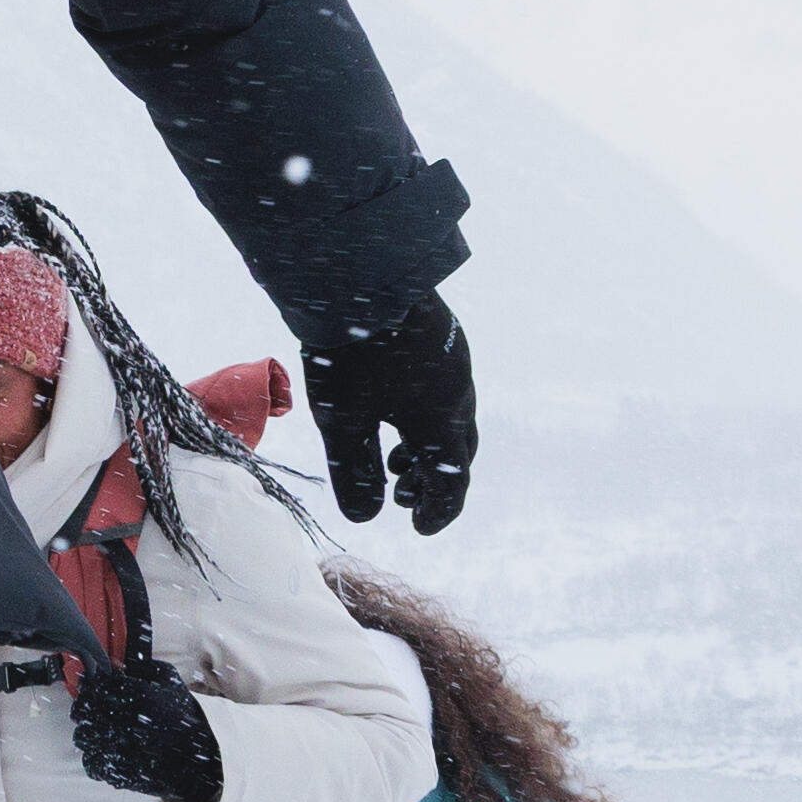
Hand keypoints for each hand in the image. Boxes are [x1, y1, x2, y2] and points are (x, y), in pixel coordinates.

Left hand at [63, 652, 225, 801]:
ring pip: (82, 737)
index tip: (93, 687)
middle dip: (85, 707)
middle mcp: (123, 720)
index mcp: (135, 695)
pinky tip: (107, 752)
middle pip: (82, 710)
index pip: (95, 685)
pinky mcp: (118, 772)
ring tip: (101, 732)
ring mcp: (119, 748)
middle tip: (92, 709)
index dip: (90, 685)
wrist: (198, 760)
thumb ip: (145, 668)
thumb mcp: (171, 683)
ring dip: (88, 732)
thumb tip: (118, 663)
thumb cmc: (184, 718)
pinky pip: (91, 762)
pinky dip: (94, 757)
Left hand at [303, 293, 477, 533]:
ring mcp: (453, 359)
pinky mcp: (440, 335)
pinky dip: (423, 414)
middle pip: (457, 450)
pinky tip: (392, 407)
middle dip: (432, 479)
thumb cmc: (350, 353)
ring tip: (392, 459)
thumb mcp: (343, 421)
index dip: (439, 511)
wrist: (359, 273)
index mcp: (443, 420)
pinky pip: (443, 388)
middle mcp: (458, 392)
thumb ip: (354, 472)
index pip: (453, 481)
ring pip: (450, 417)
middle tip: (404, 497)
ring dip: (424, 446)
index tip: (419, 527)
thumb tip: (366, 517)